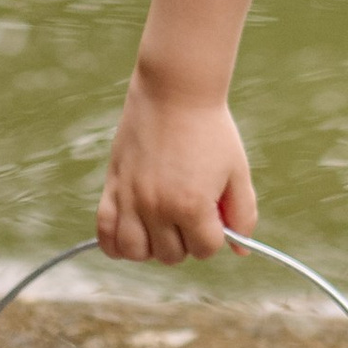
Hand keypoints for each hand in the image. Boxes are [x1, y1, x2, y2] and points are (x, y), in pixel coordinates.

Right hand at [98, 68, 259, 262]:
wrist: (176, 91)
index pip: (205, 249)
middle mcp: (157, 207)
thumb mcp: (237, 172)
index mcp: (192, 205)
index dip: (215, 234)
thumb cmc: (211, 130)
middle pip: (172, 255)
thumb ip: (242, 214)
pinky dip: (115, 243)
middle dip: (187, 240)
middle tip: (191, 212)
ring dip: (153, 247)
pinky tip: (132, 233)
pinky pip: (104, 232)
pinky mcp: (113, 186)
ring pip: (136, 252)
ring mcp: (131, 198)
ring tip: (164, 226)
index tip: (215, 212)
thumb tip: (240, 251)